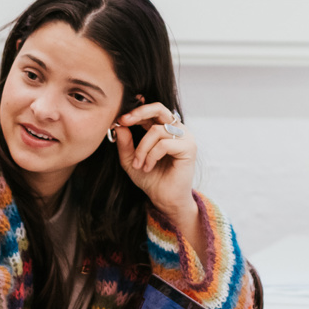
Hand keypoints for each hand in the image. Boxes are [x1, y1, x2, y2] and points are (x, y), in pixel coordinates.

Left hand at [113, 103, 196, 223]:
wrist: (164, 199)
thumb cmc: (151, 179)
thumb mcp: (130, 160)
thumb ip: (125, 143)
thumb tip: (119, 125)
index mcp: (164, 128)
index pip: (150, 111)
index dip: (135, 111)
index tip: (119, 119)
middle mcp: (176, 129)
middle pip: (158, 108)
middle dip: (138, 113)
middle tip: (124, 121)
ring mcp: (185, 137)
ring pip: (156, 130)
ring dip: (142, 148)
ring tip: (138, 164)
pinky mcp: (189, 148)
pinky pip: (164, 144)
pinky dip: (151, 156)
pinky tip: (148, 167)